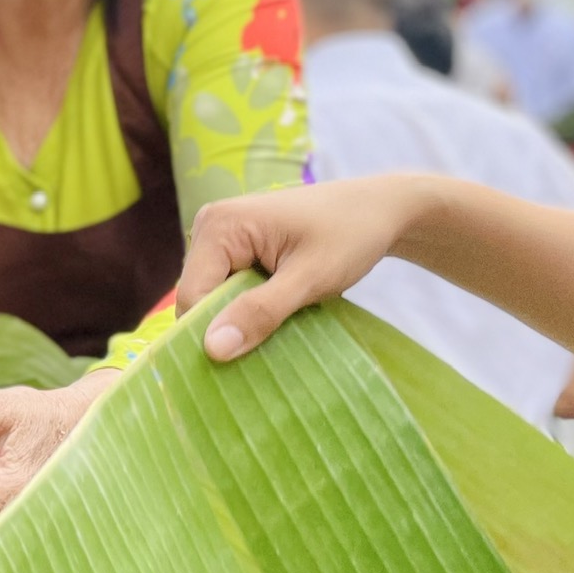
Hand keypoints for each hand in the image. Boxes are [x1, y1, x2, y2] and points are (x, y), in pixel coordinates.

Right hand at [173, 177, 429, 361]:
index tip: (245, 362)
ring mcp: (222, 236)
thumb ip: (260, 312)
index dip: (211, 333)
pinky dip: (250, 308)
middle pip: (199, 297)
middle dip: (227, 326)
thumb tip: (212, 350)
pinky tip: (279, 313)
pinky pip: (228, 289)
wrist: (381, 209)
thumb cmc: (351, 235)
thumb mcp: (309, 279)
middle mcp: (210, 226)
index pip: (192, 296)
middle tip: (271, 345)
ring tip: (280, 326)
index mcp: (219, 225)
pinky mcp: (236, 247)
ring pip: (213, 297)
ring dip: (241, 319)